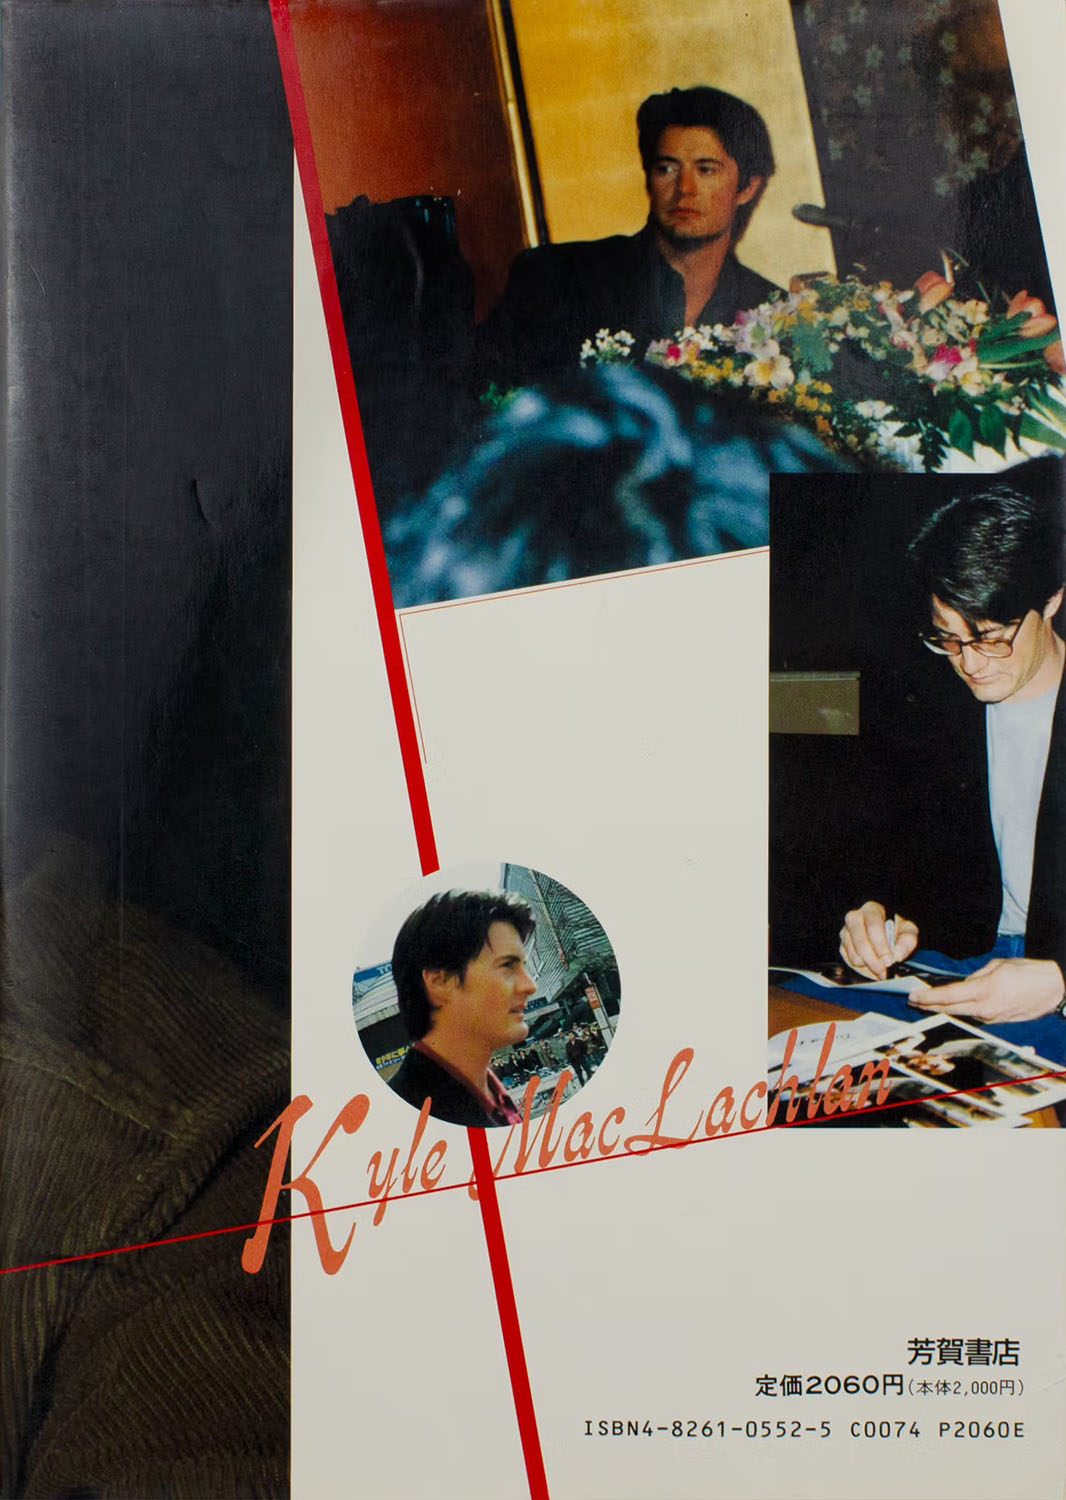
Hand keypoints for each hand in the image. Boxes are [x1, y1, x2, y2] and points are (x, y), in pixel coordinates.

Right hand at [839, 901, 917, 979]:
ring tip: (881, 967)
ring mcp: (846, 932)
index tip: (889, 961)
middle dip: (874, 960)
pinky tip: (871, 963)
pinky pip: (850, 961)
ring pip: (855, 955)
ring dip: (869, 966)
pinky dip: (862, 967)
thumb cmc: (896, 930)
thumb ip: (907, 941)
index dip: (881, 945)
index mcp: (872, 910)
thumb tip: (897, 955)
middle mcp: (855, 918)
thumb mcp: (908, 932)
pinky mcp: (842, 945)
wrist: (886, 934)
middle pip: (861, 942)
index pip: (874, 926)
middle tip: (885, 971)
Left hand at [910, 958, 1064, 1023]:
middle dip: (928, 1006)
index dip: (927, 997)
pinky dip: (960, 1010)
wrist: (1053, 988)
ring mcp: (991, 1018)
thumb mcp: (998, 966)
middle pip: (949, 1009)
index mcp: (984, 990)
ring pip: (960, 1014)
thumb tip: (964, 983)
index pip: (948, 996)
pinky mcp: (997, 1022)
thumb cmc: (1028, 972)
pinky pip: (974, 1016)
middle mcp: (985, 1008)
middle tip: (912, 1001)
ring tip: (926, 1003)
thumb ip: (976, 976)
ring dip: (943, 1009)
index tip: (913, 995)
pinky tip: (952, 1006)